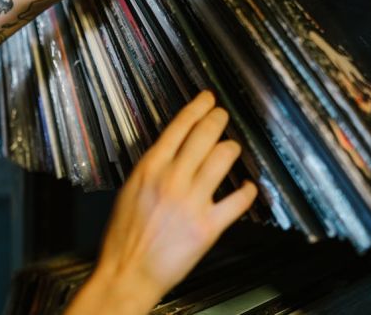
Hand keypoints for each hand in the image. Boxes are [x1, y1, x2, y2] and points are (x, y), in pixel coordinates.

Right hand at [65, 91, 258, 313]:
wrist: (126, 273)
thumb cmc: (123, 236)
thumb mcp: (130, 190)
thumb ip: (152, 169)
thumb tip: (172, 152)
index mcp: (149, 168)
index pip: (179, 126)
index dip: (198, 107)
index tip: (207, 99)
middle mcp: (172, 178)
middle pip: (205, 134)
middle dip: (218, 119)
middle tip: (223, 115)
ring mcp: (192, 201)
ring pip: (224, 157)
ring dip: (231, 148)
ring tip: (232, 148)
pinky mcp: (208, 226)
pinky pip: (238, 200)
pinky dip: (247, 190)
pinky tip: (247, 186)